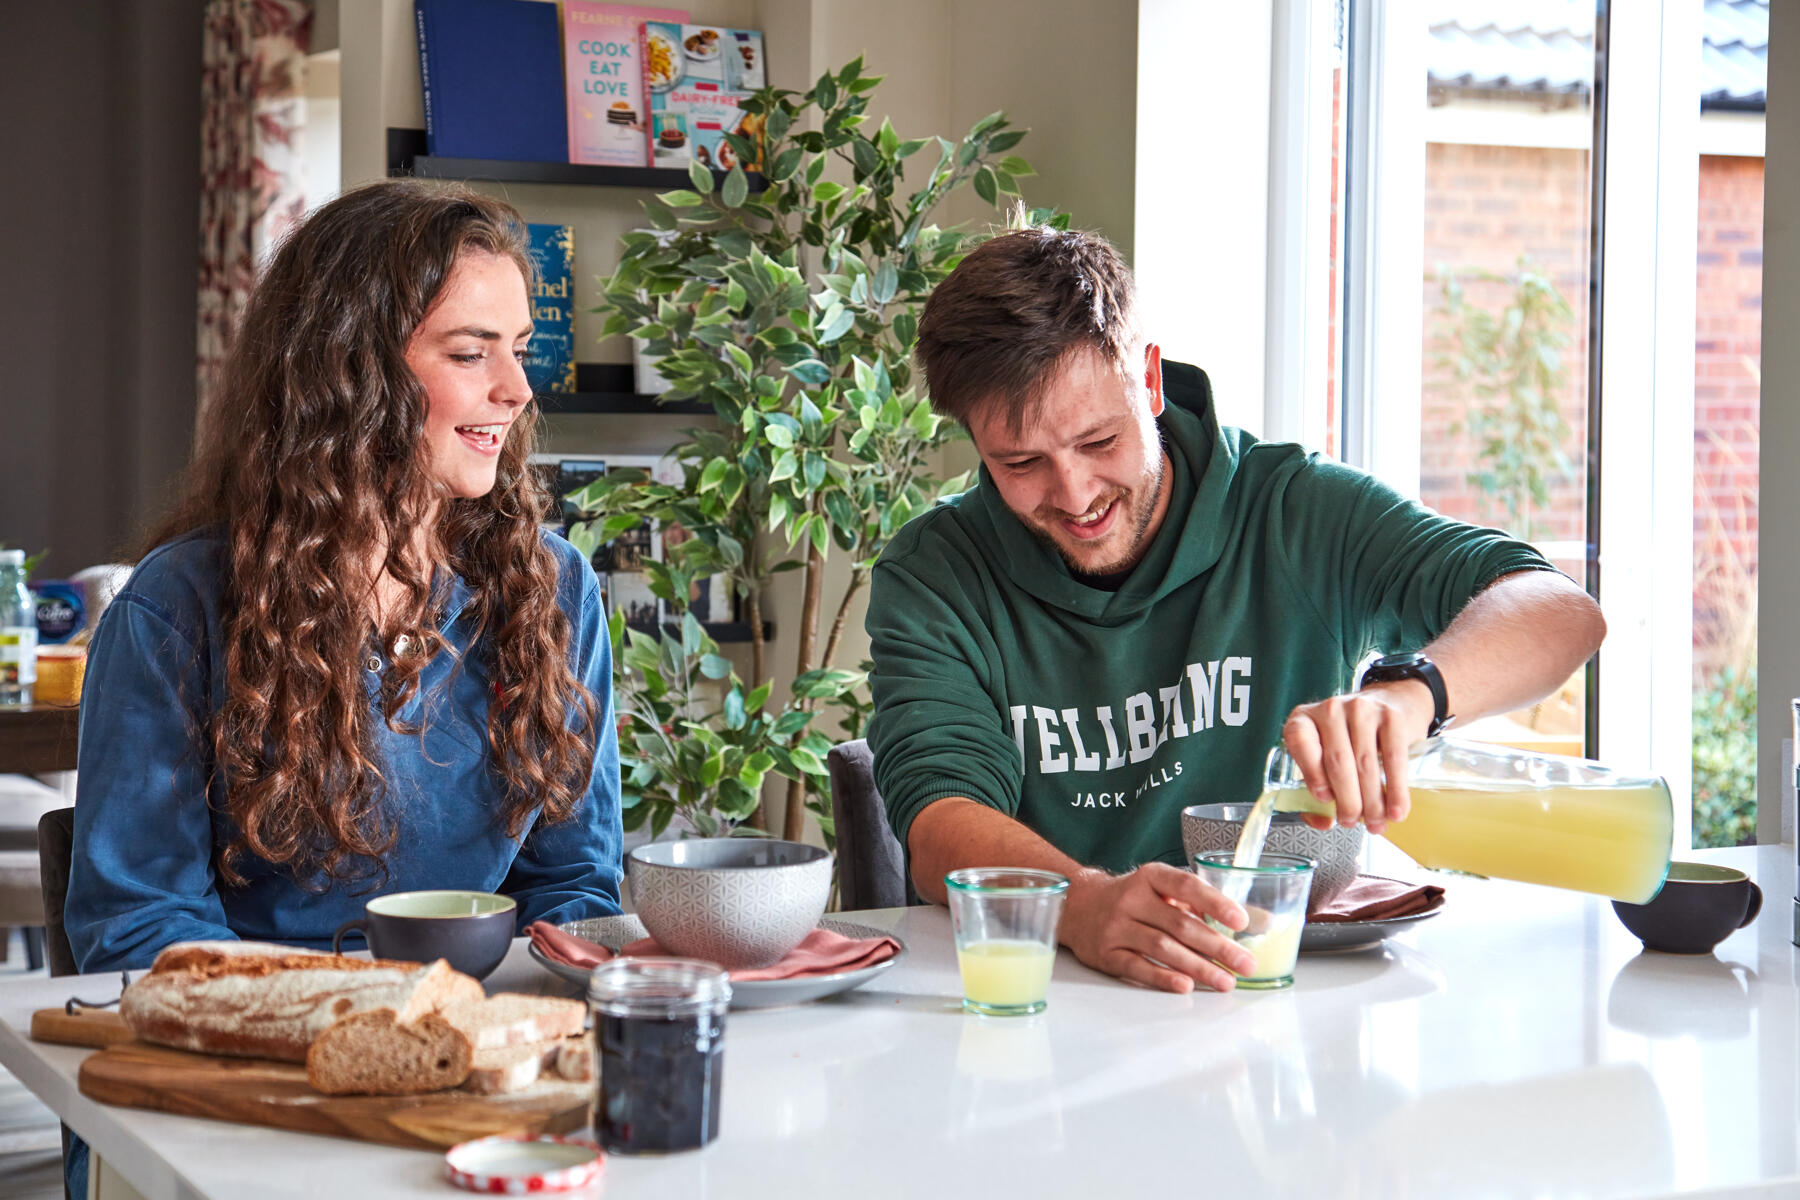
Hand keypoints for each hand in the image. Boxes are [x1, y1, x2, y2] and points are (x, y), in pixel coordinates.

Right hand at [1059, 863, 1256, 993]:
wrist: (1079, 906)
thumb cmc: (1134, 898)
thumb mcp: (1165, 890)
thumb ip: (1207, 904)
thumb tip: (1263, 921)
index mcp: (1151, 877)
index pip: (1186, 885)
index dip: (1214, 902)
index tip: (1241, 920)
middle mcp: (1131, 898)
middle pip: (1179, 923)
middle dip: (1217, 946)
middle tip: (1245, 963)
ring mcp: (1116, 926)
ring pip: (1162, 947)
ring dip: (1197, 967)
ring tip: (1225, 981)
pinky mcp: (1105, 953)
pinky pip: (1136, 967)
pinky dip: (1161, 977)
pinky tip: (1184, 985)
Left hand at [1281, 681, 1434, 834]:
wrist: (1390, 703)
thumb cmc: (1350, 738)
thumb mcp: (1325, 756)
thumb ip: (1316, 791)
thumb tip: (1323, 822)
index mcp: (1304, 719)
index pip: (1300, 743)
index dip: (1312, 774)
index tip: (1325, 800)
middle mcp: (1330, 710)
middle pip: (1337, 761)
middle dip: (1347, 800)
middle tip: (1352, 821)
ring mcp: (1362, 709)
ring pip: (1365, 764)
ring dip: (1372, 801)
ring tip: (1376, 822)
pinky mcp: (1391, 716)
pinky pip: (1393, 758)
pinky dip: (1395, 789)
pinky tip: (1396, 809)